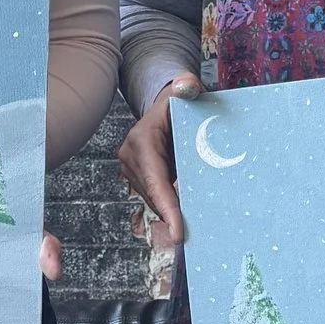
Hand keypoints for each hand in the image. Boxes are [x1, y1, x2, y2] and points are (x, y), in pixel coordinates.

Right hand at [118, 74, 196, 248]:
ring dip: (172, 213)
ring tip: (192, 231)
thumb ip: (187, 88)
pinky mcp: (139, 178)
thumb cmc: (180, 103)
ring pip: (154, 199)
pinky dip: (170, 207)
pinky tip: (186, 218)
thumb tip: (188, 86)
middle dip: (173, 216)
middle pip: (154, 195)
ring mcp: (132, 170)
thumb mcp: (185, 92)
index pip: (155, 180)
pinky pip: (156, 197)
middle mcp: (130, 158)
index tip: (178, 232)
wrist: (167, 108)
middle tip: (194, 238)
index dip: (167, 207)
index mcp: (141, 141)